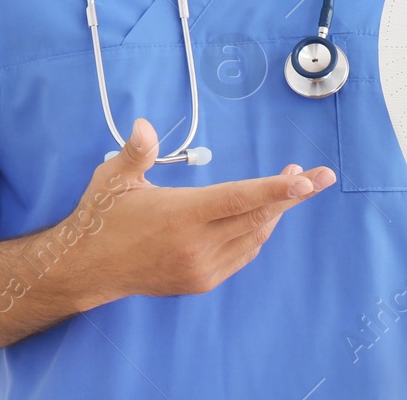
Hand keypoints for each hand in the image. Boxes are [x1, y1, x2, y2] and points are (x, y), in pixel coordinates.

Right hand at [69, 118, 334, 303]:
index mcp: (180, 215)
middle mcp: (195, 245)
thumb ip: (136, 152)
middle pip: (258, 216)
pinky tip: (263, 213)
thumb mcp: (113, 179)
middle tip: (320, 175)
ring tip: (291, 184)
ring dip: (276, 210)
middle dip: (293, 194)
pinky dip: (259, 231)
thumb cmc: (102, 217)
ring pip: (255, 236)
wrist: (86, 269)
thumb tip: (144, 125)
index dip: (274, 189)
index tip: (305, 180)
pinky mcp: (202, 281)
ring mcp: (201, 268)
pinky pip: (243, 253)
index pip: (237, 199)